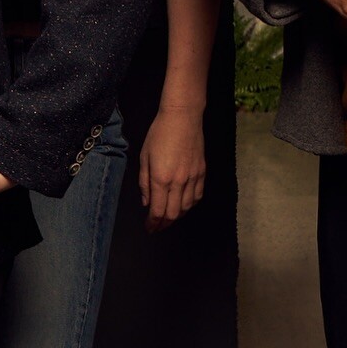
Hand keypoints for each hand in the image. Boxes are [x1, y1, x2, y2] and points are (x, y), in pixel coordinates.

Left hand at [138, 106, 204, 232]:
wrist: (182, 119)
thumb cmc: (159, 134)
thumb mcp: (144, 156)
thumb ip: (144, 182)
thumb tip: (146, 202)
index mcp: (160, 178)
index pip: (157, 209)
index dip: (153, 223)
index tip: (149, 228)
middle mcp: (178, 182)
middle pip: (173, 213)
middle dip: (164, 224)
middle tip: (157, 227)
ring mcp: (192, 178)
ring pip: (187, 207)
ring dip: (177, 216)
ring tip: (169, 218)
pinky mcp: (202, 173)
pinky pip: (197, 196)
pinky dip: (190, 205)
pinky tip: (184, 205)